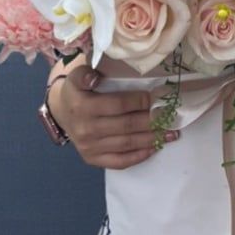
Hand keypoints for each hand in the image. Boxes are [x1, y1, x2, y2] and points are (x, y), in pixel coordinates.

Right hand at [49, 63, 178, 169]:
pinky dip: (139, 156)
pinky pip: (119, 161)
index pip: (118, 104)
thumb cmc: (77, 90)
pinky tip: (155, 147)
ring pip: (127, 144)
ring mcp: (89, 147)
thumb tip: (96, 76)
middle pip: (126, 126)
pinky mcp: (92, 159)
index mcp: (81, 105)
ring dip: (152, 138)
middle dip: (152, 120)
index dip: (140, 101)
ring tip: (172, 133)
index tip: (157, 97)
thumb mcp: (77, 76)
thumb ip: (86, 72)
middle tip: (171, 115)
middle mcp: (85, 128)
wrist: (62, 112)